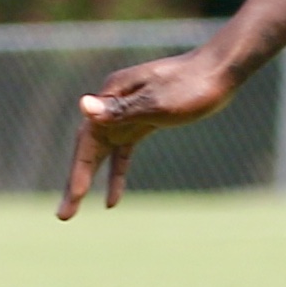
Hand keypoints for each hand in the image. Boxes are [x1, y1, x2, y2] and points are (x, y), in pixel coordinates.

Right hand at [60, 44, 243, 218]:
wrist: (222, 69)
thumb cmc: (194, 85)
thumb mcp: (159, 102)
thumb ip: (122, 109)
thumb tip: (83, 106)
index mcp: (112, 95)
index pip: (87, 140)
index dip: (80, 171)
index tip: (75, 197)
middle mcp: (114, 103)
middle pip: (89, 149)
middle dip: (75, 182)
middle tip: (63, 217)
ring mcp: (128, 112)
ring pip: (103, 153)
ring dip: (90, 180)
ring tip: (73, 209)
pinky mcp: (144, 120)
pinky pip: (123, 151)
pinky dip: (116, 173)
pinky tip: (112, 200)